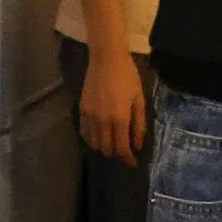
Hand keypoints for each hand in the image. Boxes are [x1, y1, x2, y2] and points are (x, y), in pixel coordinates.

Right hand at [79, 42, 147, 162]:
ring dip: (104, 147)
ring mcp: (90, 116)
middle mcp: (103, 121)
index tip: (133, 163)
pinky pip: (84, 133)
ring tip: (112, 143)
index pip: (122, 148)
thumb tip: (136, 145)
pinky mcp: (81, 110)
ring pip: (94, 143)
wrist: (106, 59)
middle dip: (117, 154)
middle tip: (124, 150)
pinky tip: (99, 135)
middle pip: (107, 149)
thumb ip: (139, 124)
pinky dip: (92, 139)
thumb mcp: (139, 100)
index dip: (128, 159)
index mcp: (120, 119)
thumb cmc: (128, 77)